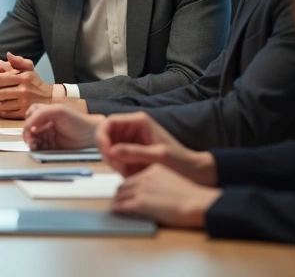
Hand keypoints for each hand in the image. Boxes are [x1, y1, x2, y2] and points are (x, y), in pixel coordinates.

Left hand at [0, 52, 51, 118]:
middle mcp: (24, 91)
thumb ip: (18, 61)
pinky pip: (5, 113)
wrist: (49, 98)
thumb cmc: (35, 82)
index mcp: (24, 78)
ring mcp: (24, 103)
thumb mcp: (29, 69)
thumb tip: (8, 55)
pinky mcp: (24, 114)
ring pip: (0, 104)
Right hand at [22, 104, 104, 150]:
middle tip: (31, 140)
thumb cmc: (76, 120)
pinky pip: (40, 147)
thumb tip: (28, 126)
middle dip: (28, 134)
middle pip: (30, 128)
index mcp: (46, 113)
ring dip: (30, 141)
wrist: (91, 134)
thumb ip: (41, 113)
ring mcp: (49, 135)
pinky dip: (36, 148)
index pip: (30, 116)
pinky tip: (37, 148)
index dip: (28, 122)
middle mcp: (46, 123)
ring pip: (33, 138)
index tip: (32, 129)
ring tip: (33, 145)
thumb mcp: (58, 111)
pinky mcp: (52, 146)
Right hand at [95, 112, 216, 184]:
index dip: (102, 135)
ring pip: (108, 147)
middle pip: (106, 134)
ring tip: (124, 172)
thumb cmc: (179, 161)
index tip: (105, 152)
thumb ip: (134, 152)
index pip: (110, 122)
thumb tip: (111, 151)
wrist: (192, 172)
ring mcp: (130, 140)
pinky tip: (126, 173)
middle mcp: (132, 128)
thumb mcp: (157, 156)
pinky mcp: (130, 152)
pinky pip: (115, 157)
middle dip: (106, 151)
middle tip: (115, 166)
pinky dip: (116, 165)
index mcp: (139, 121)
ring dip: (111, 160)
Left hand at [112, 164, 221, 228]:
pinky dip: (117, 209)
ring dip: (117, 202)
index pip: (133, 177)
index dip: (128, 186)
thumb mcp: (173, 180)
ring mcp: (141, 190)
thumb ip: (160, 183)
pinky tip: (117, 212)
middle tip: (118, 201)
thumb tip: (153, 192)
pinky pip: (122, 206)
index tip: (126, 192)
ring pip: (120, 195)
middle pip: (124, 185)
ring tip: (116, 207)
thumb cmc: (191, 196)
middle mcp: (145, 177)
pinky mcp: (140, 203)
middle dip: (120, 194)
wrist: (197, 203)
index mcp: (154, 170)